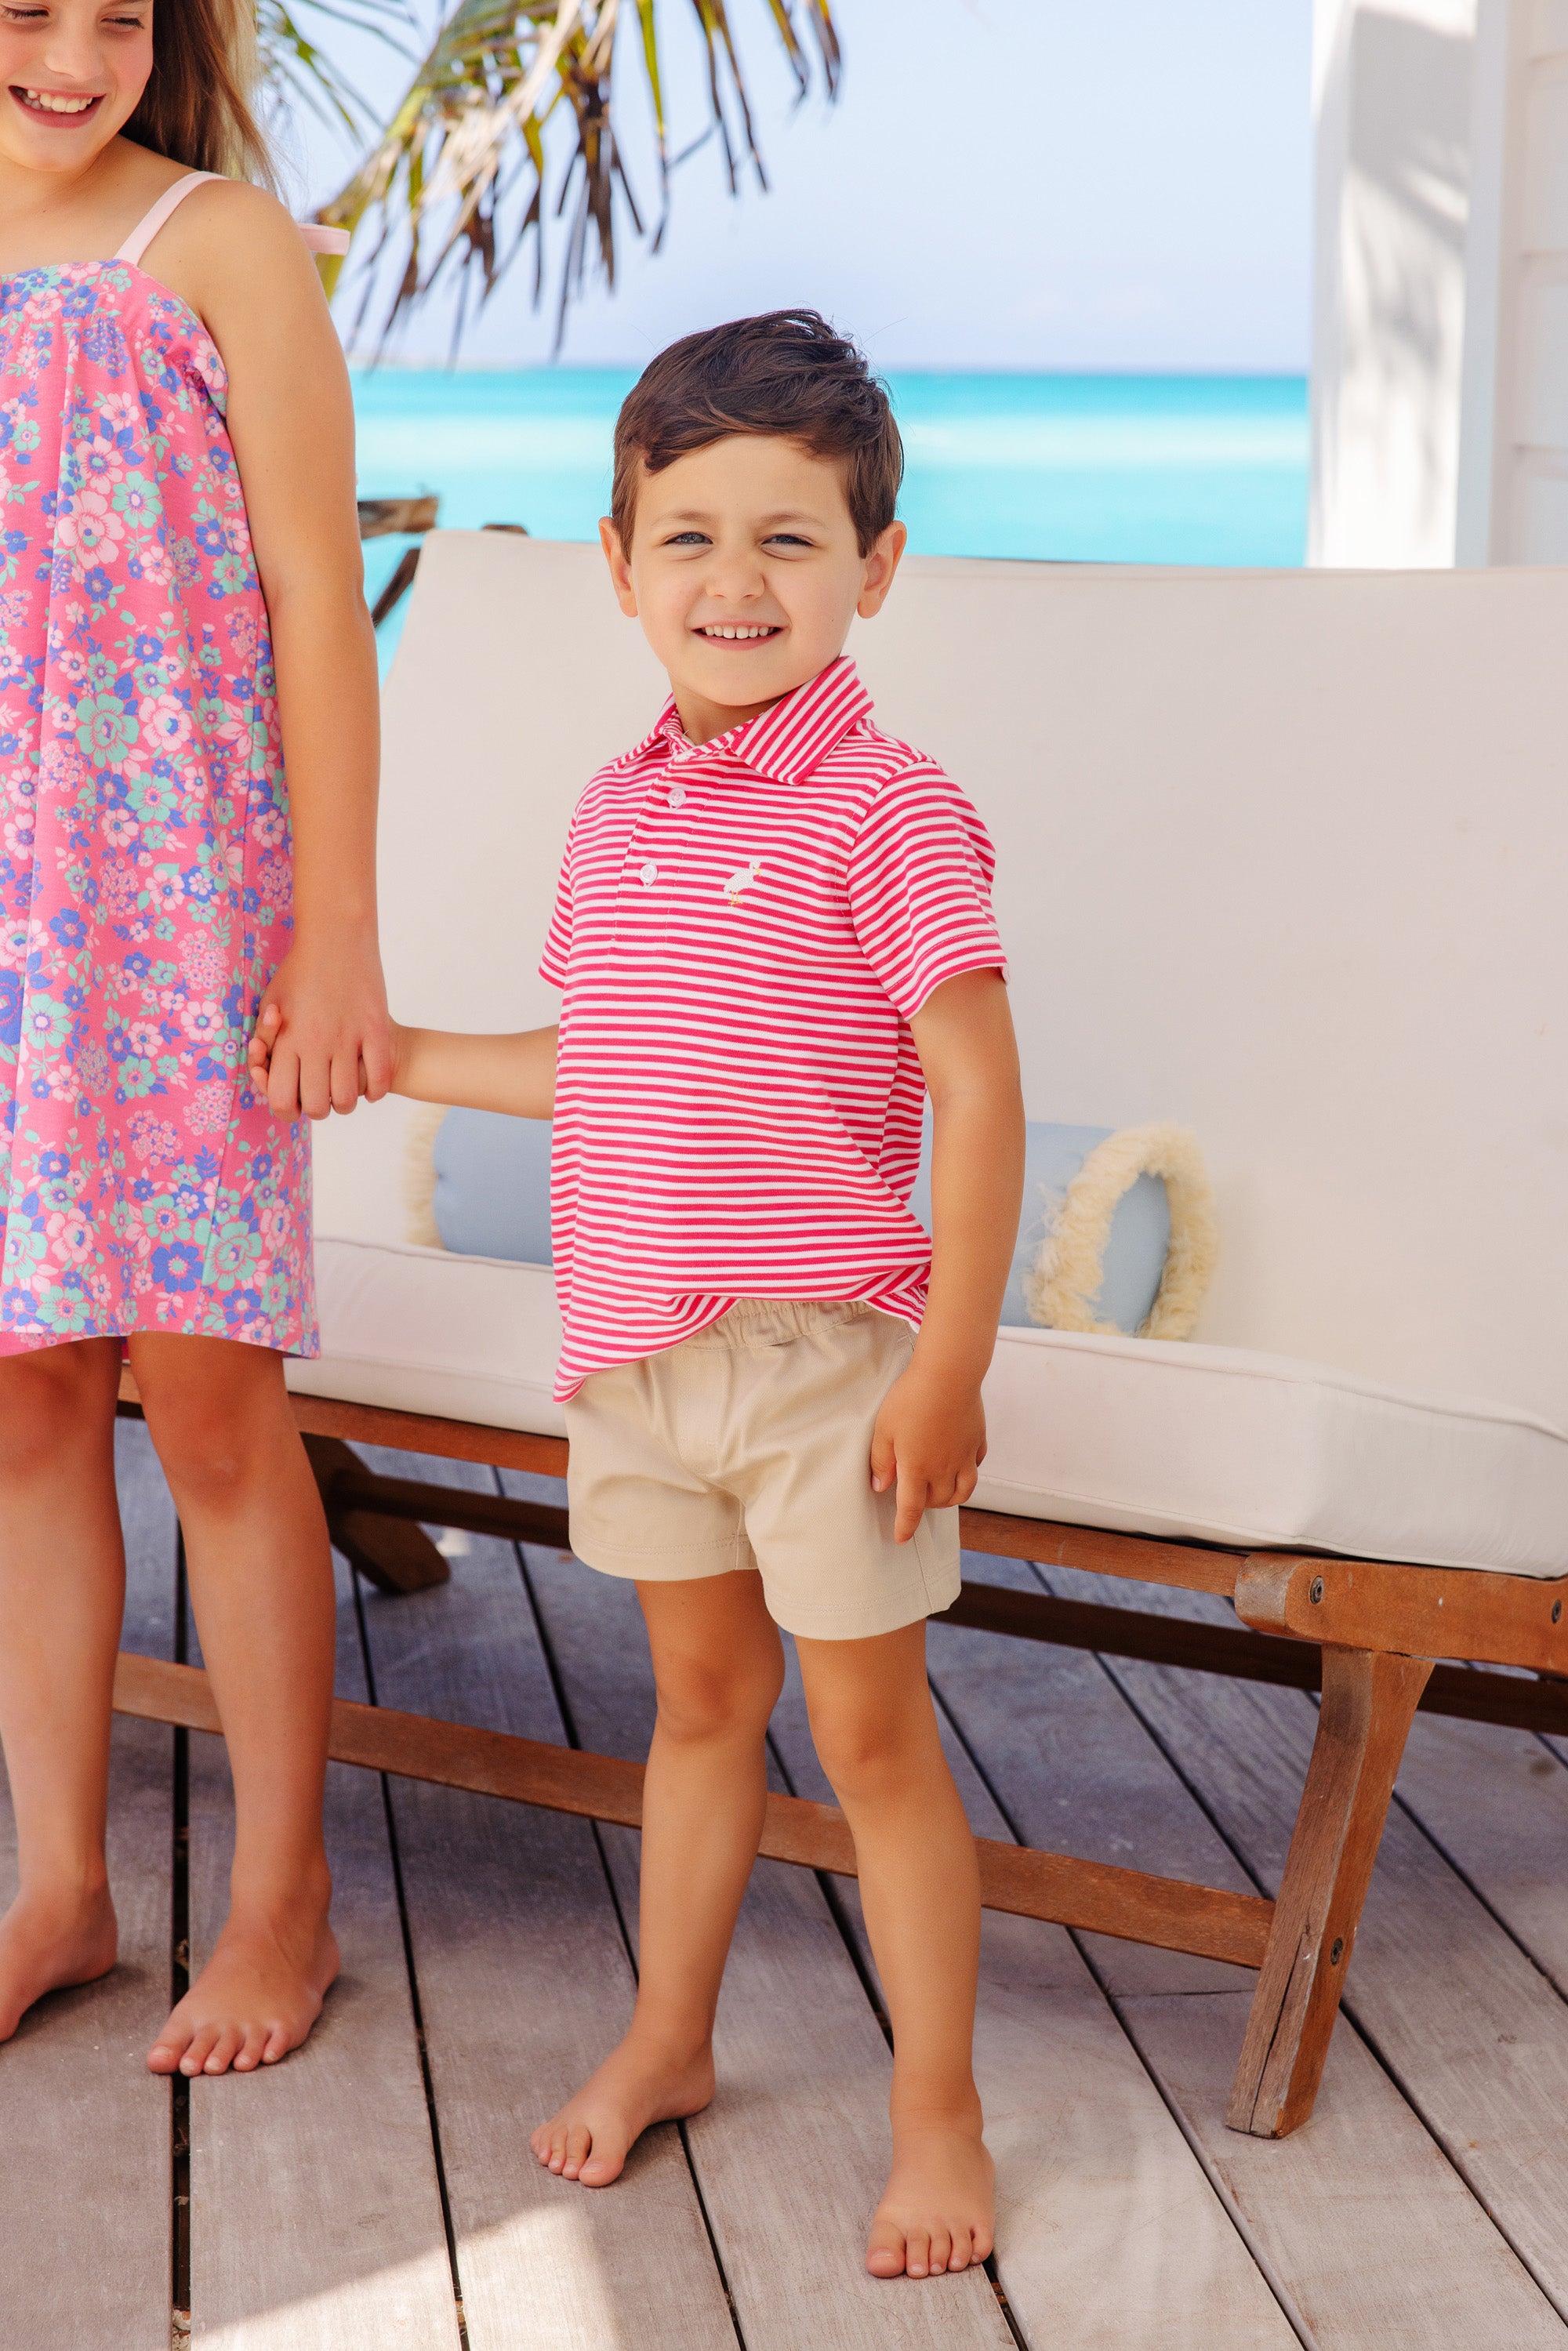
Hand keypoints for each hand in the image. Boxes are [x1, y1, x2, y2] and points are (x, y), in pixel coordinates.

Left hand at [248, 931, 390, 1120]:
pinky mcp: (375, 1031)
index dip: (287, 1109)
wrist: (335, 937)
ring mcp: (348, 1039)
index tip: (294, 1097)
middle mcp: (316, 1044)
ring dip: (346, 1101)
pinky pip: (380, 1079)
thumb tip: (267, 1070)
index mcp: (287, 1040)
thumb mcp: (270, 1002)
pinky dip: (375, 1090)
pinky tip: (369, 1083)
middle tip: (321, 1093)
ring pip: (348, 1099)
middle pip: (317, 1107)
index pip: (282, 1100)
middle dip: (317, 1107)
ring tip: (345, 1088)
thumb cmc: (298, 970)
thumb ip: (266, 1040)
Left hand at [870, 1359, 986, 1544]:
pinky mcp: (977, 1440)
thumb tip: (879, 1486)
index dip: (905, 1527)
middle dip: (925, 1506)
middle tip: (914, 1497)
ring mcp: (964, 1455)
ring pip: (963, 1491)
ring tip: (939, 1491)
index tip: (901, 1538)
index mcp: (917, 1468)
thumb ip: (881, 1460)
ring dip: (950, 1498)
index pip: (911, 1508)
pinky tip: (960, 1465)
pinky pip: (975, 1466)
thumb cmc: (911, 1398)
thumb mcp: (884, 1429)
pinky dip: (967, 1473)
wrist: (949, 1373)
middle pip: (938, 1501)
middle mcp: (944, 1467)